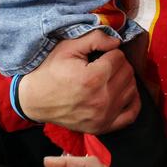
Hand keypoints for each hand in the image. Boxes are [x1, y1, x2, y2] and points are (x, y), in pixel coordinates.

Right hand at [16, 32, 139, 133]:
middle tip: (105, 64)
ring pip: (132, 90)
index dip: (110, 52)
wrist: (34, 100)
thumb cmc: (49, 71)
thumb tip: (117, 41)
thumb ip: (95, 38)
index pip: (119, 58)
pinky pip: (131, 114)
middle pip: (127, 73)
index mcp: (93, 79)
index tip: (100, 54)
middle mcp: (101, 100)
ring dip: (124, 79)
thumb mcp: (67, 47)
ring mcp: (103, 116)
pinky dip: (132, 101)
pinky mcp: (102, 127)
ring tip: (110, 76)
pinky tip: (123, 92)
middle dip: (119, 64)